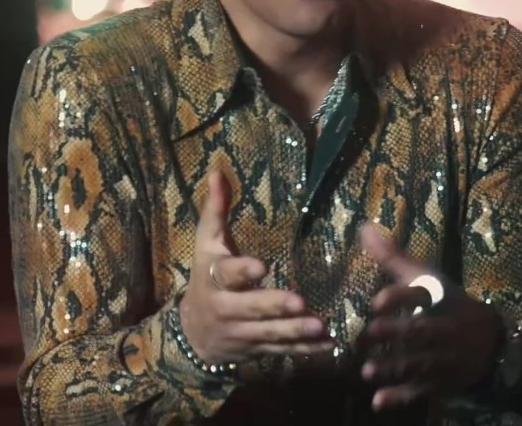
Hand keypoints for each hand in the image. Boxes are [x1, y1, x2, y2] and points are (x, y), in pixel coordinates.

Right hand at [178, 171, 334, 363]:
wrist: (192, 332)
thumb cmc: (206, 277)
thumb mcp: (207, 243)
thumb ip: (216, 210)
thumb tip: (218, 169)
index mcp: (214, 279)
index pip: (226, 274)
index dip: (242, 271)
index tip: (262, 266)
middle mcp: (225, 309)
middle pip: (250, 308)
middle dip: (274, 306)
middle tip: (300, 302)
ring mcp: (242, 333)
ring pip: (268, 334)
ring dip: (294, 332)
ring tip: (319, 326)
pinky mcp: (257, 350)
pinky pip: (282, 352)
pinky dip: (305, 351)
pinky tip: (329, 345)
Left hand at [358, 224, 499, 410]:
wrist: (492, 342)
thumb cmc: (447, 304)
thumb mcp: (426, 278)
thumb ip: (393, 257)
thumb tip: (363, 227)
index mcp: (438, 300)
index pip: (421, 295)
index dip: (400, 298)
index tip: (376, 301)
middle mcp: (443, 329)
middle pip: (420, 332)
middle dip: (394, 335)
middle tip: (366, 335)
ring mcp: (444, 358)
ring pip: (419, 364)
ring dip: (393, 369)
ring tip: (366, 372)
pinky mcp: (441, 382)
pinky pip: (421, 391)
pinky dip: (401, 398)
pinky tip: (378, 401)